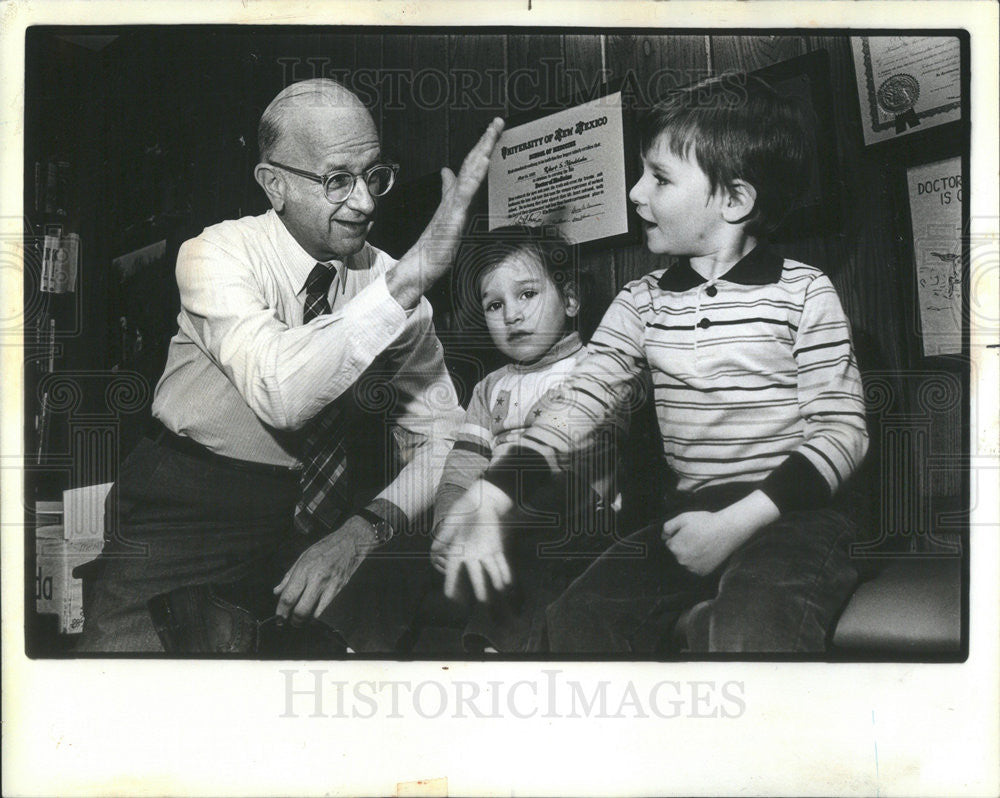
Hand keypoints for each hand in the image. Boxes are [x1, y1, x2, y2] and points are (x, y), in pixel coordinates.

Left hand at [274, 515, 374, 623]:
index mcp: (304, 569)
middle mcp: (317, 579)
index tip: (279, 618)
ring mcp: (330, 586)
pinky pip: (329, 611)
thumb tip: (277, 591)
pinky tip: (317, 614)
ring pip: (316, 615)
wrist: (351, 542)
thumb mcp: (303, 556)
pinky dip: (322, 617)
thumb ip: (289, 575)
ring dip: (308, 621)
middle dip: (294, 621)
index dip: (281, 612)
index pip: (288, 597)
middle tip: (291, 621)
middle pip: (301, 610)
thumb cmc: (327, 547)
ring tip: (304, 619)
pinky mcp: (341, 590)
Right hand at [386, 118, 504, 307]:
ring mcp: (454, 205)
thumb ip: (448, 191)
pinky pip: (465, 192)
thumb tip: (448, 172)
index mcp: (456, 196)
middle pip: (472, 163)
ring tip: (493, 133)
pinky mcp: (453, 216)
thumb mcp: (448, 214)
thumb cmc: (433, 245)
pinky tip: (483, 162)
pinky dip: (474, 175)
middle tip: (498, 121)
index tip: (494, 130)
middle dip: (485, 141)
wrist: (419, 265)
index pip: (470, 166)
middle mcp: (455, 196)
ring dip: (482, 151)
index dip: (482, 147)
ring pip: (470, 173)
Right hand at [433, 480, 514, 601]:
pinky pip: (500, 560)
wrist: (481, 499)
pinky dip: (505, 570)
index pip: (453, 570)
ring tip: (499, 591)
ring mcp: (484, 551)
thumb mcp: (452, 521)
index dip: (452, 584)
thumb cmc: (464, 510)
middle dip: (478, 588)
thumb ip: (444, 536)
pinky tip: (508, 581)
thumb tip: (433, 550)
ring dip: (495, 580)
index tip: (451, 597)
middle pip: (474, 574)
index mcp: (458, 549)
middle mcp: (471, 554)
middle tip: (482, 602)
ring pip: (490, 569)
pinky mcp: (496, 546)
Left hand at [661, 491, 780, 575]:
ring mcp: (692, 568)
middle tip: (697, 537)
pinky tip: (706, 553)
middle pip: (677, 553)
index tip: (689, 532)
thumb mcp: (682, 518)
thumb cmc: (704, 522)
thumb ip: (668, 527)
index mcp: (674, 547)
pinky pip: (695, 568)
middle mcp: (681, 560)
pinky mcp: (702, 573)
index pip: (670, 543)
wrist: (727, 530)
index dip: (678, 536)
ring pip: (686, 561)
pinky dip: (698, 562)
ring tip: (702, 545)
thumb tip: (663, 537)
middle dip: (683, 546)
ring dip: (690, 555)